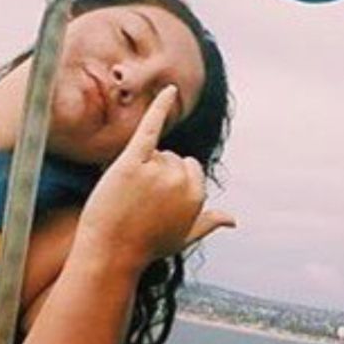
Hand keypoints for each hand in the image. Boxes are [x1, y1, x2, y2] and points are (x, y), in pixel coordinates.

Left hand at [75, 86, 234, 269]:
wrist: (109, 254)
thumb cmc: (145, 247)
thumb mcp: (183, 237)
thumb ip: (208, 223)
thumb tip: (233, 219)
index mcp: (198, 195)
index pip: (189, 169)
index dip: (170, 185)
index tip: (156, 207)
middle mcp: (181, 181)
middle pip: (172, 159)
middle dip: (156, 175)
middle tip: (138, 204)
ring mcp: (157, 170)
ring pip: (156, 153)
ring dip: (141, 169)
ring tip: (127, 199)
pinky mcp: (133, 162)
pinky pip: (151, 127)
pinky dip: (161, 107)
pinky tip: (170, 90)